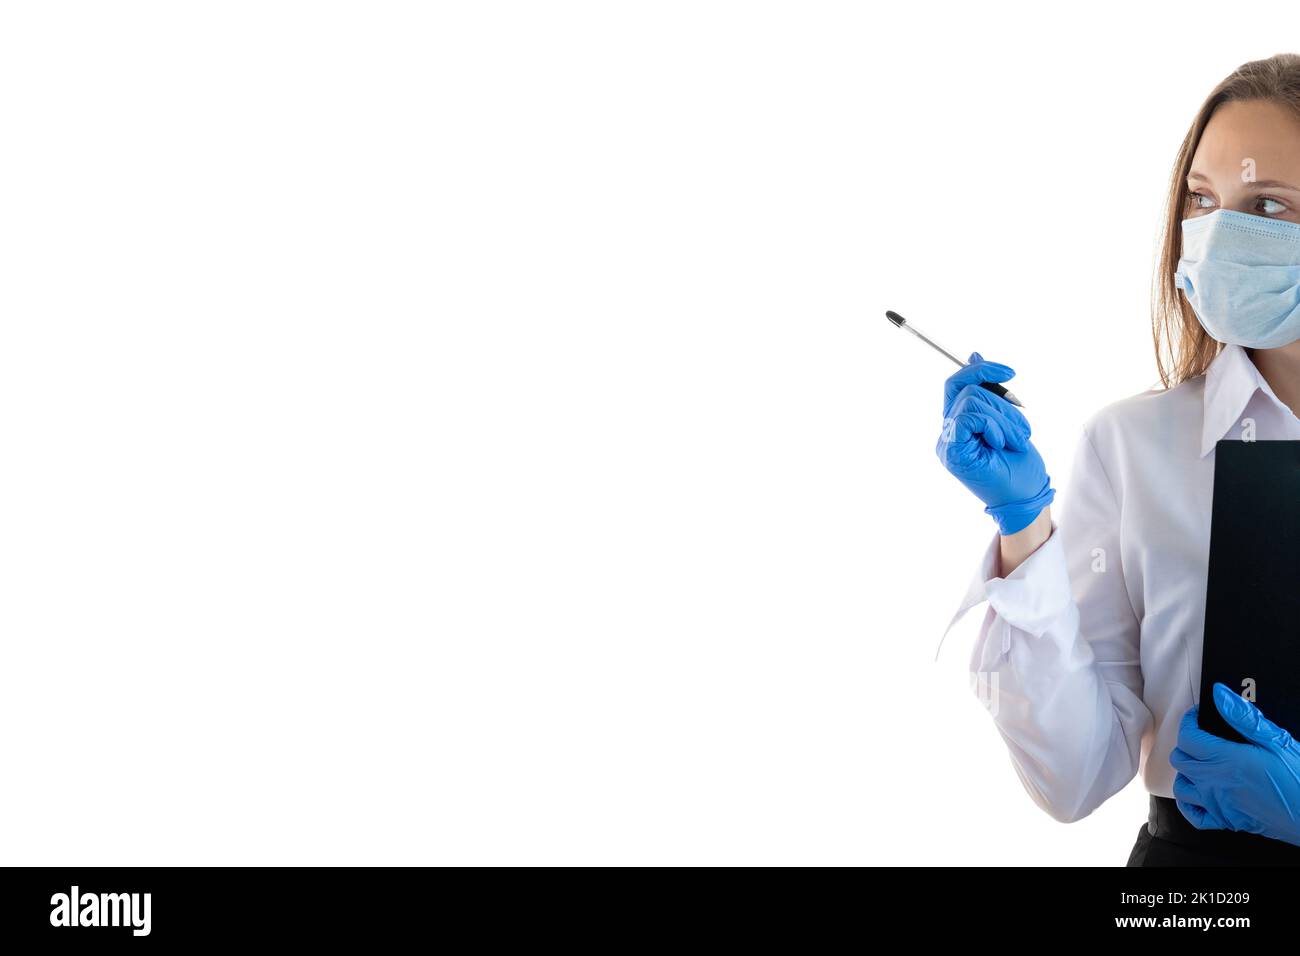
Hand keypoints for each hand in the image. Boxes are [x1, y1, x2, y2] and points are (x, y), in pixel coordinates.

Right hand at [935, 352, 1054, 535]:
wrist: (1026, 499)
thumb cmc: (1019, 465)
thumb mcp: (1008, 418)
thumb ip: (988, 391)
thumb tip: (974, 355)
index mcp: (958, 424)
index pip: (956, 384)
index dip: (980, 370)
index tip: (1010, 372)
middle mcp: (948, 433)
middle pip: (967, 389)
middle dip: (1003, 404)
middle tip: (1022, 431)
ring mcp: (947, 443)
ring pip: (972, 400)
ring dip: (1005, 417)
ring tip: (1016, 441)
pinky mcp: (952, 452)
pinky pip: (969, 416)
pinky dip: (994, 425)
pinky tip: (1002, 444)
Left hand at [1170, 682, 1299, 846]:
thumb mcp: (1277, 741)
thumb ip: (1243, 717)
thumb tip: (1220, 695)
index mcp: (1227, 760)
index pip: (1188, 737)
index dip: (1189, 722)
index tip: (1197, 717)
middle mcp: (1216, 783)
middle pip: (1180, 759)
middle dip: (1187, 744)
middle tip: (1203, 737)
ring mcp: (1219, 805)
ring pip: (1181, 786)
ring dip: (1186, 773)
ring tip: (1201, 763)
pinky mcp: (1227, 822)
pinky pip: (1193, 816)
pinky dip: (1189, 804)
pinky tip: (1199, 794)